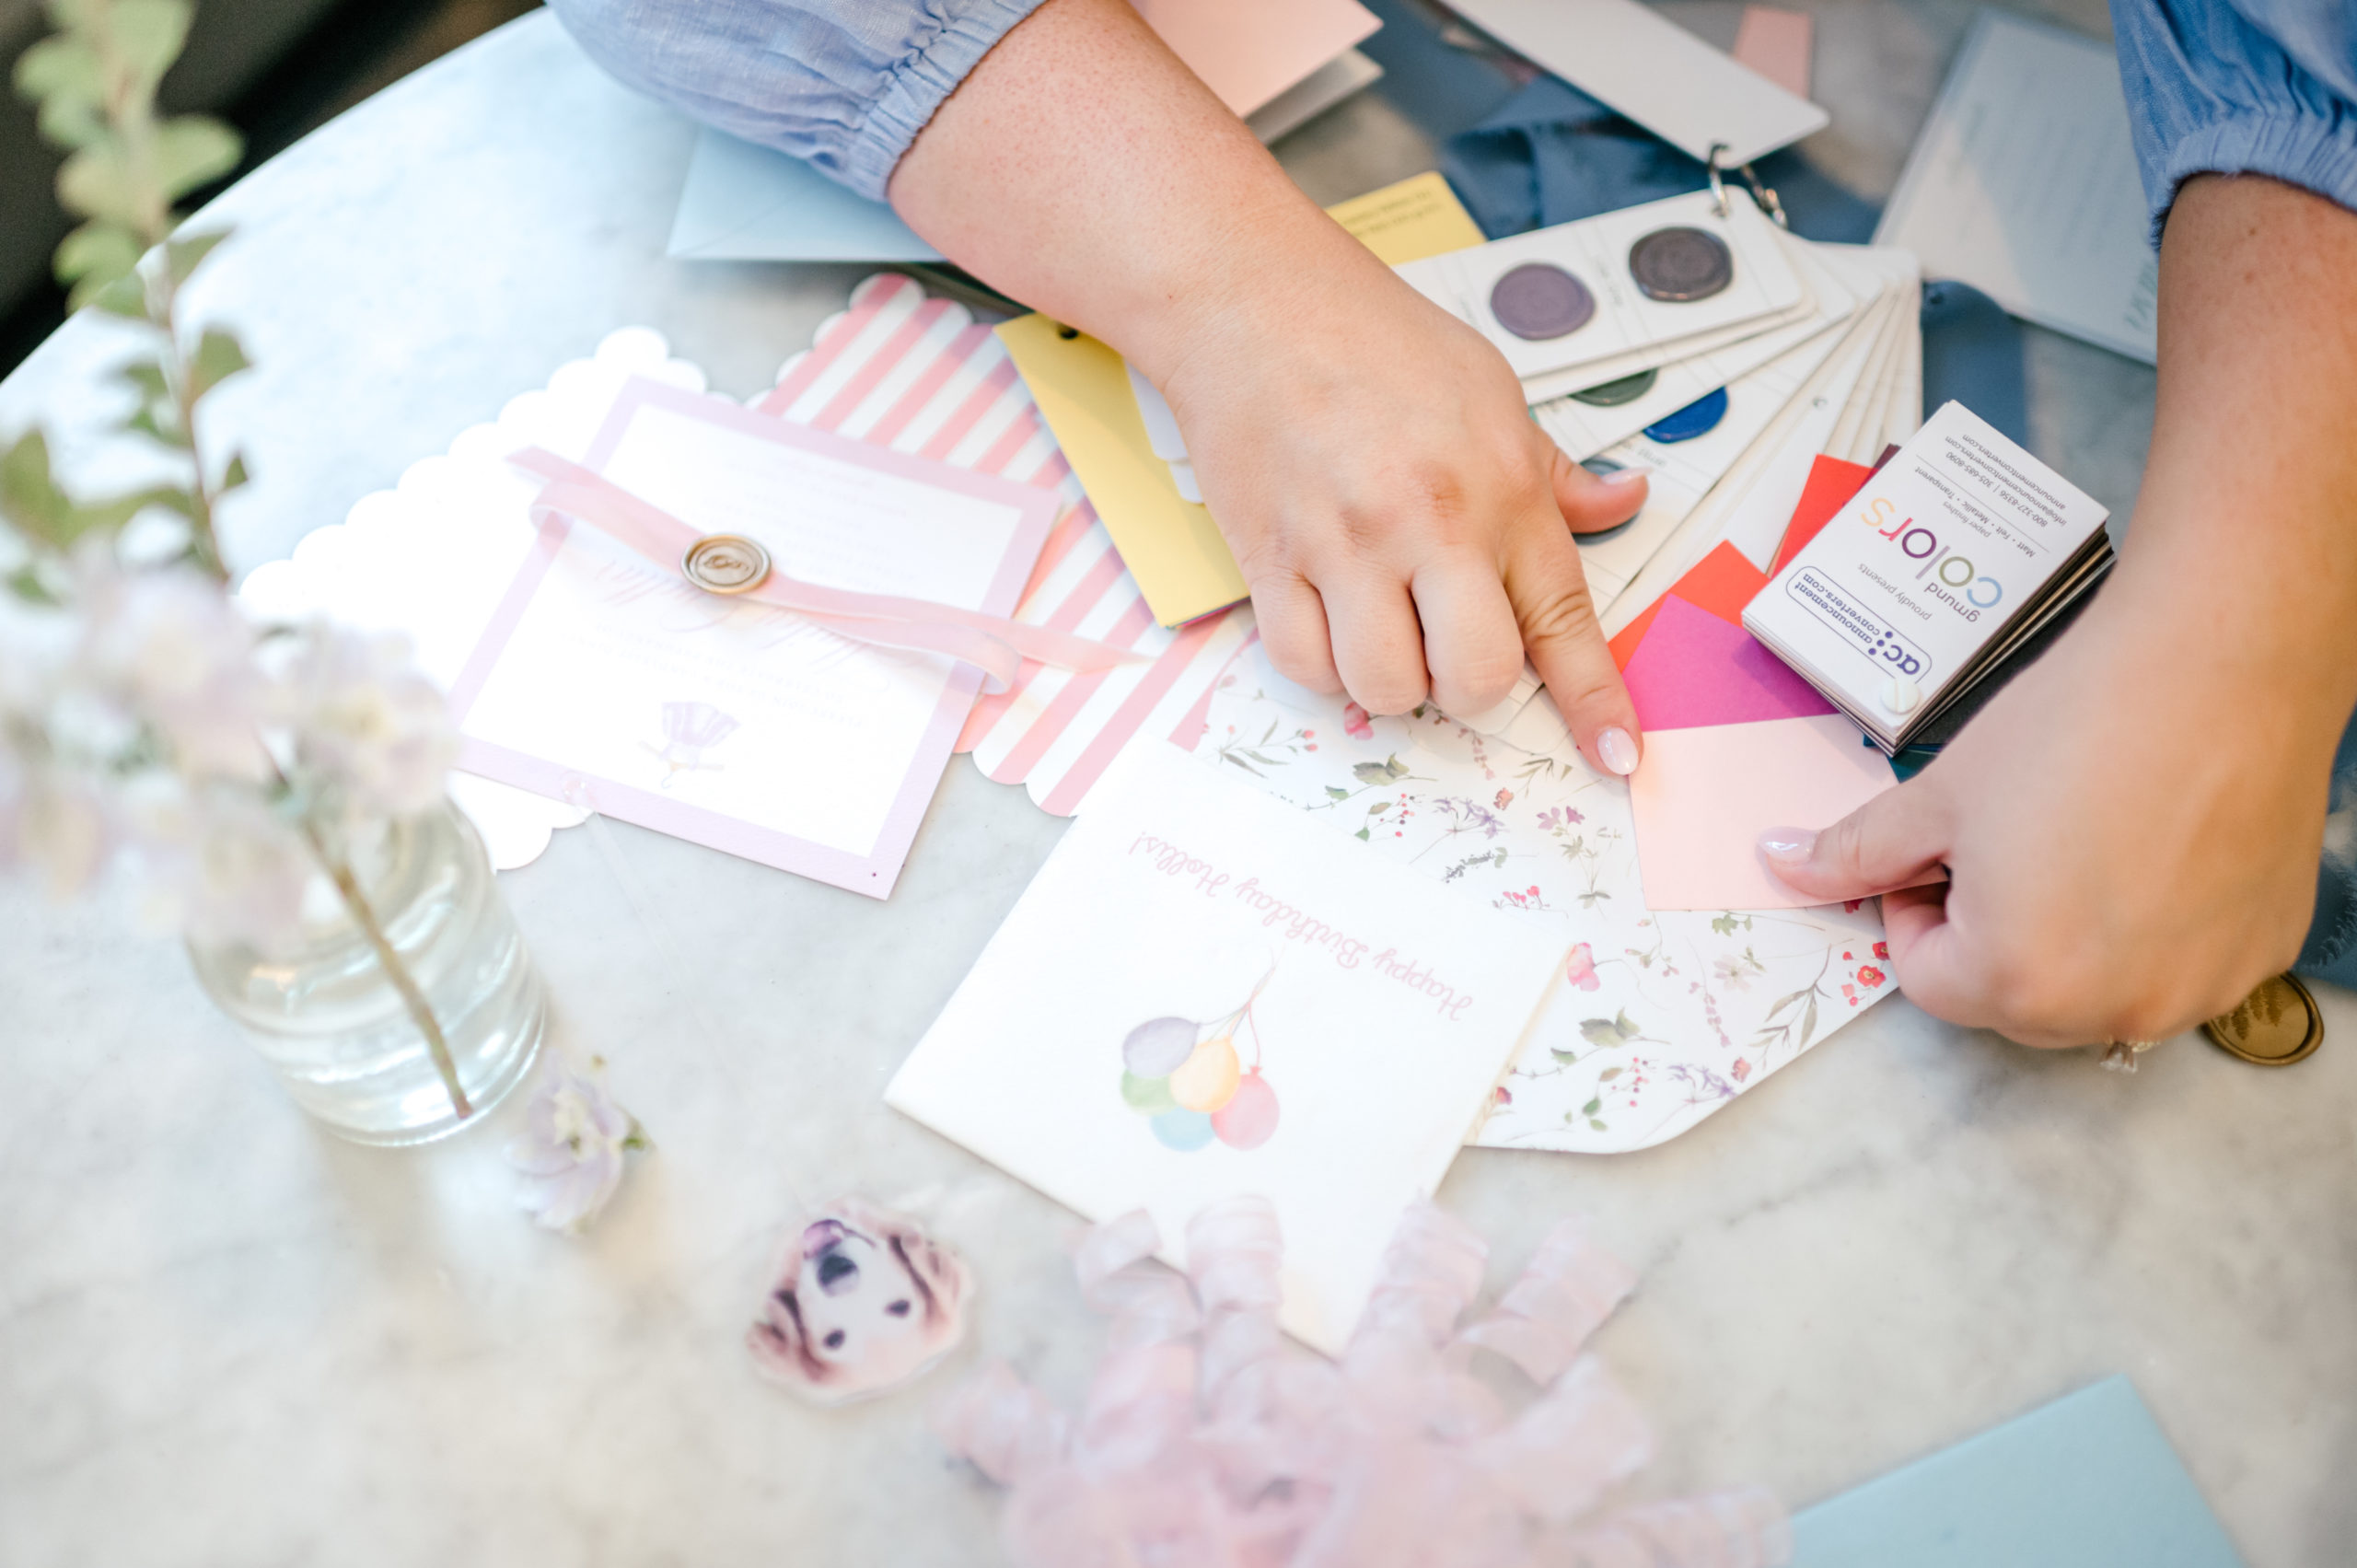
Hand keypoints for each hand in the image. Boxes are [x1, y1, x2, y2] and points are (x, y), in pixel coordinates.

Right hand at [887, 0, 1647, 775]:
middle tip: (1450, 649)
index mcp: (1500, 487)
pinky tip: (1328, 621)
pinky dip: (1322, 666)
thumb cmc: (1372, 339)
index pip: (1565, 618)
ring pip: (1385, 687)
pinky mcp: (1271, 559)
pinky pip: (1304, 665)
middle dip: (1470, 688)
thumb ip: (1551, 472)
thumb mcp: (1491, 390)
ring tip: (1381, 627)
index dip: (1595, 701)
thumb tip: (1622, 502)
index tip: (1617, 757)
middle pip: (1477, 678)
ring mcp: (1346, 546)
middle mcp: (1430, 524)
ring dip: (1391, 681)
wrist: (1252, 301)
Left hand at [1758, 596, 2331, 1045]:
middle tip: (2004, 845)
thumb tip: (1781, 865)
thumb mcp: (1939, 796)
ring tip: (2077, 842)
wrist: (2220, 663)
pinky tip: (2151, 847)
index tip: (1935, 855)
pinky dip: (2151, 927)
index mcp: (2019, 981)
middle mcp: (2115, 1008)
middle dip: (1987, 935)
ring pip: (2095, 991)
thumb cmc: (2078, 727)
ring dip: (2068, 938)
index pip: (1928, 982)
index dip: (1913, 913)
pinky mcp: (2258, 953)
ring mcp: (2196, 989)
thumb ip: (1857, 852)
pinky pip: (2175, 966)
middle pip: (2011, 999)